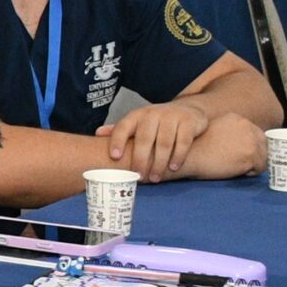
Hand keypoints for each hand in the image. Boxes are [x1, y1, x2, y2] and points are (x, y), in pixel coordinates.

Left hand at [95, 99, 211, 180]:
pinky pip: (183, 141)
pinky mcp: (189, 122)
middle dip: (140, 160)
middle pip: (144, 139)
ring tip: (155, 178)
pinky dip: (178, 156)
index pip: (123, 127)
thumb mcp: (138, 123)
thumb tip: (97, 134)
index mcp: (136, 116)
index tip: (114, 157)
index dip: (117, 141)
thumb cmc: (156, 122)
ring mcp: (171, 117)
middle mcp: (152, 114)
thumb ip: (120, 130)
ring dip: (159, 163)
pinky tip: (173, 167)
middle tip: (138, 177)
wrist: (188, 109)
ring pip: (164, 143)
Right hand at [178, 112, 268, 179]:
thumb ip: (229, 133)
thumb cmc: (195, 149)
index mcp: (237, 119)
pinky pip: (261, 166)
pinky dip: (252, 172)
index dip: (249, 146)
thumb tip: (240, 146)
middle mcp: (246, 126)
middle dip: (255, 154)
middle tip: (242, 164)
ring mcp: (250, 139)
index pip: (255, 133)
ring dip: (254, 163)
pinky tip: (238, 171)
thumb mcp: (214, 131)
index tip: (240, 155)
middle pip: (263, 143)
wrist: (187, 156)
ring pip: (264, 155)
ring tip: (238, 168)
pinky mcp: (250, 154)